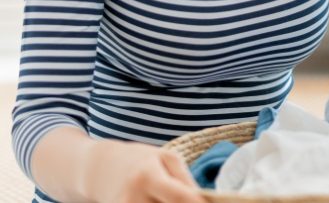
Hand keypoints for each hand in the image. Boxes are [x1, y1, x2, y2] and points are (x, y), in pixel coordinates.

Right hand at [84, 140, 206, 202]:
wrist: (98, 169)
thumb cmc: (138, 160)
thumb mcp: (165, 158)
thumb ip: (184, 179)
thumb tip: (202, 200)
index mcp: (147, 176)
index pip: (179, 197)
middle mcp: (132, 198)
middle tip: (192, 200)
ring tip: (166, 196)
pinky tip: (157, 201)